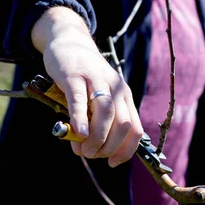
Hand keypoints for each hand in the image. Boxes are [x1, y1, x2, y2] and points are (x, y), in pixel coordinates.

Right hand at [31, 6, 143, 167]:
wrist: (68, 42)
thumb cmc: (82, 77)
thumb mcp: (93, 99)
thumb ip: (91, 123)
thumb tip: (82, 150)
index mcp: (125, 96)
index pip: (135, 129)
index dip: (126, 150)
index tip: (112, 163)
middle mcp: (116, 88)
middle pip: (123, 124)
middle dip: (110, 147)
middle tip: (92, 155)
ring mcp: (96, 80)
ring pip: (106, 113)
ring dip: (97, 137)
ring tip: (84, 150)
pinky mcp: (75, 76)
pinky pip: (79, 100)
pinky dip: (81, 119)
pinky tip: (79, 133)